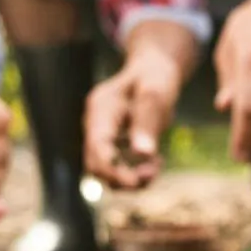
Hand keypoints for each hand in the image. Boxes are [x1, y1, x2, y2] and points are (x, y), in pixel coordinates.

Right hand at [84, 51, 185, 190]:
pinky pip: (115, 166)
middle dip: (123, 178)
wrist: (153, 68)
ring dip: (129, 177)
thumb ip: (148, 123)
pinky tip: (154, 161)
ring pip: (104, 170)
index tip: (139, 181)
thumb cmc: (155, 77)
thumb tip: (143, 154)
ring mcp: (100, 134)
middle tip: (153, 173)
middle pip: (95, 165)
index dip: (113, 171)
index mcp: (101, 110)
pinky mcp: (110, 142)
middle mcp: (94, 124)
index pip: (97, 149)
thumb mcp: (156, 95)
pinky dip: (134, 170)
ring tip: (156, 167)